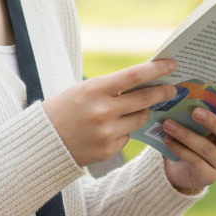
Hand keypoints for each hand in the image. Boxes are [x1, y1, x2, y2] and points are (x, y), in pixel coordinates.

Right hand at [42, 59, 179, 167]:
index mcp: (95, 89)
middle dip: (162, 92)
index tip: (172, 64)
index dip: (157, 69)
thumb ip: (112, 88)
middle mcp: (103, 111)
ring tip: (132, 110)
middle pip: (145, 99)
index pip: (134, 76)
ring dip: (142, 112)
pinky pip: (128, 136)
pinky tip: (107, 131)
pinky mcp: (108, 150)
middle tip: (172, 89)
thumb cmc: (64, 109)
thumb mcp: (84, 90)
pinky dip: (123, 131)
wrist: (42, 141)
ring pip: (140, 119)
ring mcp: (106, 132)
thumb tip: (145, 83)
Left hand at [160, 91, 215, 194]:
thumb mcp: (192, 126)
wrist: (176, 172)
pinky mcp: (209, 176)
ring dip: (186, 135)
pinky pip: (195, 161)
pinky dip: (179, 149)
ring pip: (206, 148)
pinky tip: (167, 140)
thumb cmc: (185, 141)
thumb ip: (193, 112)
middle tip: (195, 111)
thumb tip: (181, 88)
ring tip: (168, 124)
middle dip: (212, 121)